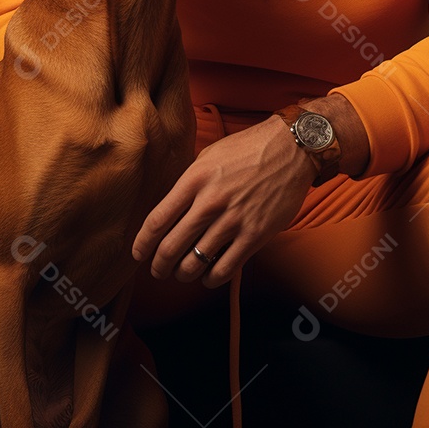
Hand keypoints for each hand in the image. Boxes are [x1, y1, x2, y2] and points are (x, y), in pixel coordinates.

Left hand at [131, 115, 315, 287]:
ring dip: (184, 274)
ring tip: (182, 273)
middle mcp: (210, 201)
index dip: (143, 243)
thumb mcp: (209, 156)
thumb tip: (171, 210)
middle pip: (172, 246)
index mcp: (195, 179)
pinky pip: (225, 268)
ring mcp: (233, 220)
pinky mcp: (255, 235)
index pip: (158, 219)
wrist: (291, 149)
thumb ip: (189, 183)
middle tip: (157, 270)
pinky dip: (211, 278)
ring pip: (195, 262)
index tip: (137, 254)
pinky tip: (208, 276)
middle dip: (159, 265)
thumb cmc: (248, 149)